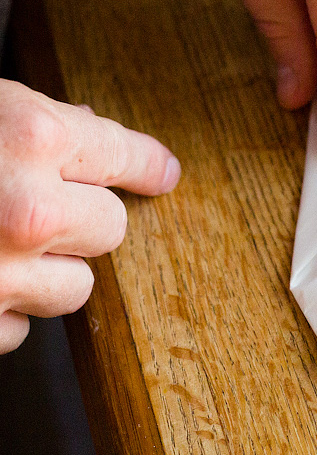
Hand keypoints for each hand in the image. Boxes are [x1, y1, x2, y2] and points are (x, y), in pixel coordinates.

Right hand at [0, 80, 179, 353]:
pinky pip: (20, 329)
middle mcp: (29, 209)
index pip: (124, 155)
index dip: (145, 165)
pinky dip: (2, 311)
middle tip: (31, 208)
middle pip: (112, 227)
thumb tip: (87, 126)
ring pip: (77, 287)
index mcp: (34, 139)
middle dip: (82, 220)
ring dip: (46, 273)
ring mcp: (3, 273)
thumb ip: (37, 125)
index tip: (163, 174)